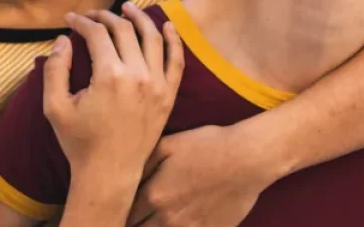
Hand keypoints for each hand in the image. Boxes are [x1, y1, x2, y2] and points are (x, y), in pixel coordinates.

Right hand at [43, 3, 184, 184]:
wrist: (109, 173)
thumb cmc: (79, 142)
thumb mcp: (55, 107)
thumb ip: (55, 69)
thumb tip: (62, 39)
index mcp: (109, 75)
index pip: (97, 34)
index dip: (81, 22)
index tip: (70, 19)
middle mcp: (138, 75)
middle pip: (124, 30)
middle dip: (106, 17)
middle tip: (92, 15)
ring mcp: (157, 85)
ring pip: (152, 38)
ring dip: (139, 18)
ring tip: (127, 8)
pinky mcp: (168, 96)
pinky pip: (176, 61)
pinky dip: (173, 40)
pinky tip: (167, 26)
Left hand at [127, 125, 279, 225]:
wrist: (247, 159)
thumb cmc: (207, 146)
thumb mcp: (168, 145)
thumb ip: (141, 164)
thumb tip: (121, 178)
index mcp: (153, 195)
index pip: (123, 215)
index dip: (118, 213)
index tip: (116, 209)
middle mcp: (167, 218)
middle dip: (132, 224)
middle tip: (132, 217)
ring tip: (154, 219)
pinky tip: (176, 223)